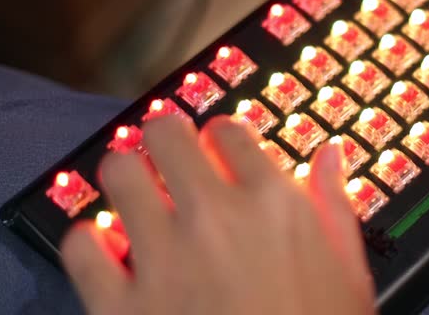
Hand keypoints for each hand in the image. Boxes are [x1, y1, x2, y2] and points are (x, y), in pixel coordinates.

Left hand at [60, 116, 374, 314]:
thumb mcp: (349, 275)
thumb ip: (335, 206)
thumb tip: (330, 157)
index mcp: (274, 205)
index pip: (228, 130)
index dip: (220, 136)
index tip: (218, 150)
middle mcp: (214, 218)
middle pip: (165, 132)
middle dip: (165, 138)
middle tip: (168, 157)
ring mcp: (162, 259)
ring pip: (118, 173)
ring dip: (126, 177)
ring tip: (136, 196)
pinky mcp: (119, 306)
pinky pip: (79, 247)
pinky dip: (88, 243)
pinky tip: (107, 253)